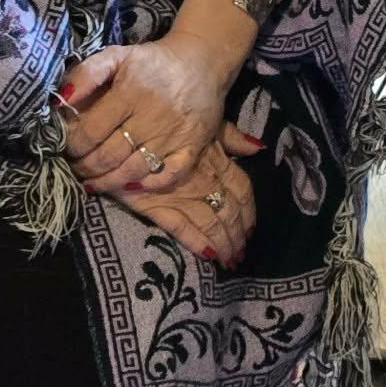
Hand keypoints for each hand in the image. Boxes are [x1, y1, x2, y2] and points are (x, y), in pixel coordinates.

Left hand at [60, 30, 252, 195]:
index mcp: (131, 91)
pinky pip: (168, 176)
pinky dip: (147, 185)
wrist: (203, 60)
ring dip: (107, 182)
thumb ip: (86, 74)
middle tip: (77, 168)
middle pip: (108, 156)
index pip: (91, 132)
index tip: (67, 148)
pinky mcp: (193, 146)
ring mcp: (174, 134)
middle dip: (85, 168)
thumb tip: (61, 100)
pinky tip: (131, 184)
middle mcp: (152, 115)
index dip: (73, 145)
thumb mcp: (118, 56)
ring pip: (132, 171)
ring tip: (94, 182)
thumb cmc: (153, 62)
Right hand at [112, 132, 259, 268]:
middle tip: (242, 254)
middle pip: (230, 212)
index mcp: (218, 161)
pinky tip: (208, 257)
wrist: (127, 137)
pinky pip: (183, 229)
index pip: (243, 191)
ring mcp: (182, 196)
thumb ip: (232, 138)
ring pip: (211, 224)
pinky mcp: (158, 207)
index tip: (252, 230)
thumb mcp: (206, 125)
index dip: (250, 212)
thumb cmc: (170, 127)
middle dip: (238, 235)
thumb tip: (257, 148)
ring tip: (230, 262)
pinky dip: (198, 244)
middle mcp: (205, 182)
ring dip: (224, 245)